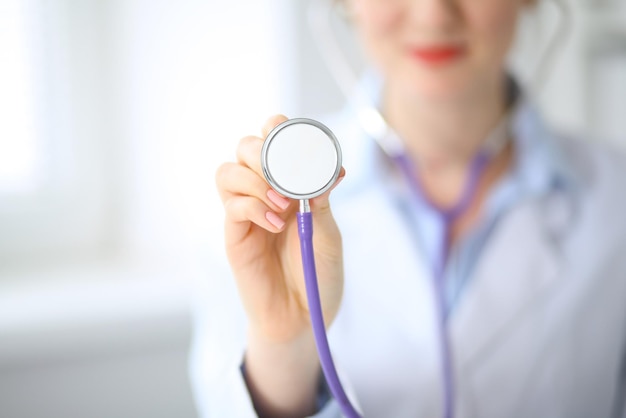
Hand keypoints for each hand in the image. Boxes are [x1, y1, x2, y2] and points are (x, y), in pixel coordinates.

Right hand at [215, 114, 345, 415]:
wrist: (302, 317)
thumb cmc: (317, 276)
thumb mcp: (328, 236)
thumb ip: (323, 203)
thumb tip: (331, 170)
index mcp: (290, 184)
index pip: (274, 140)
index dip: (280, 129)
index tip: (299, 142)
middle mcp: (264, 192)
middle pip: (245, 146)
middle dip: (263, 150)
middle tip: (286, 174)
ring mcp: (245, 213)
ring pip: (227, 171)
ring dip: (254, 179)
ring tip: (282, 204)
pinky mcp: (234, 235)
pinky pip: (232, 206)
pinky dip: (254, 208)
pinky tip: (276, 224)